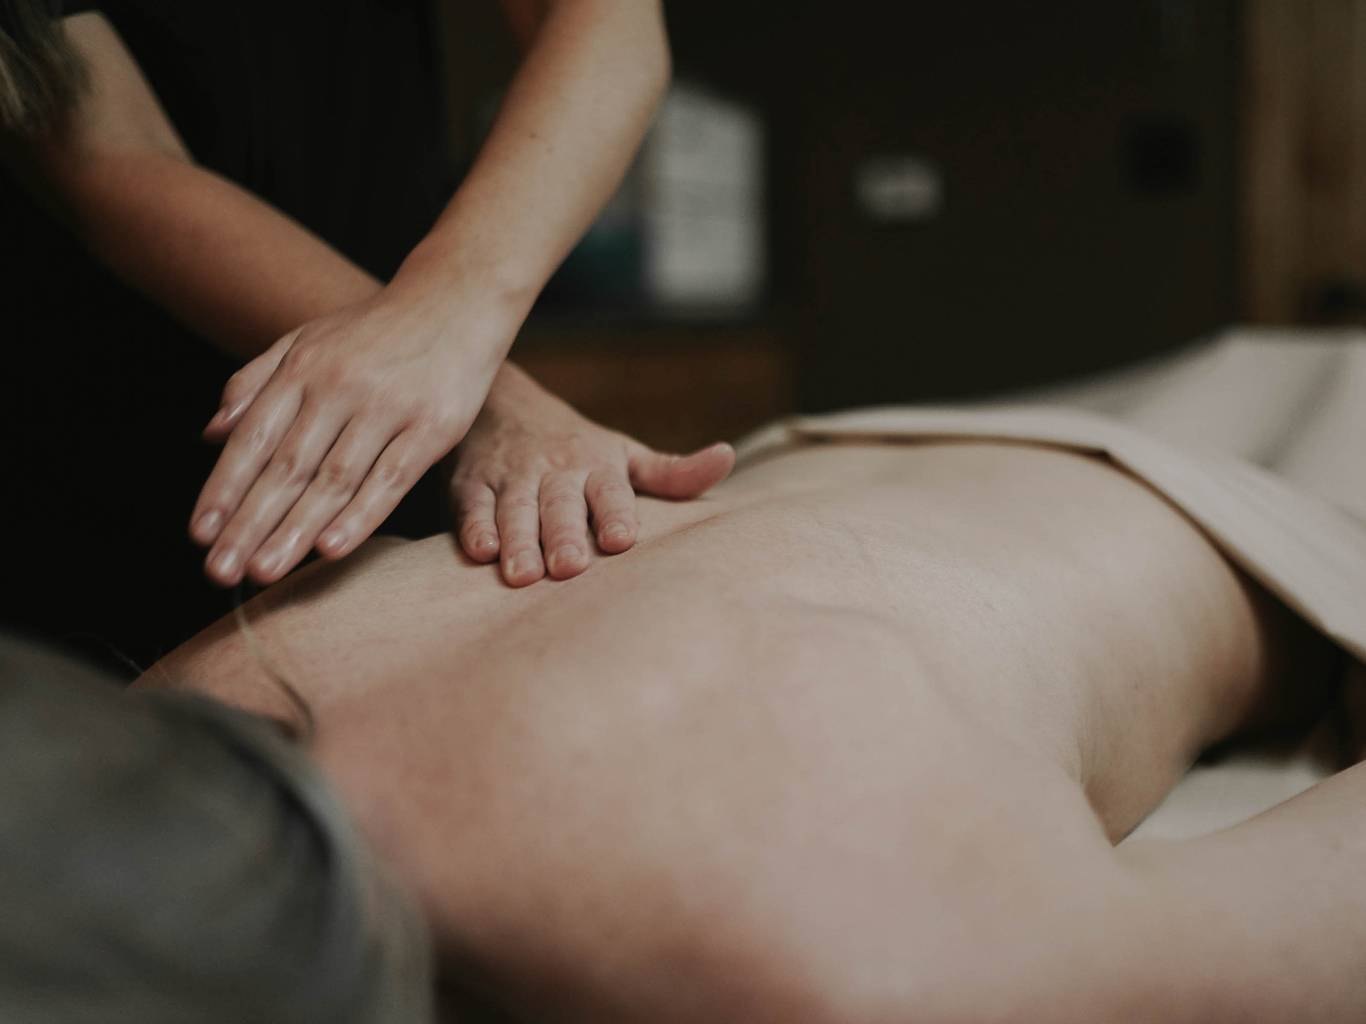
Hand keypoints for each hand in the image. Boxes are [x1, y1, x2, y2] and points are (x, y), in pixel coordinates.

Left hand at [189, 292, 508, 586]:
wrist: (457, 297)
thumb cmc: (377, 329)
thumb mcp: (308, 340)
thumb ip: (256, 383)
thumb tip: (210, 433)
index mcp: (303, 369)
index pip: (253, 438)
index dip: (224, 488)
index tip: (199, 534)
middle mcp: (340, 387)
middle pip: (287, 467)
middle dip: (249, 523)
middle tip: (220, 571)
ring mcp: (387, 407)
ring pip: (333, 479)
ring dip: (295, 529)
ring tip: (264, 571)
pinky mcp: (433, 426)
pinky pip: (391, 478)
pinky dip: (361, 515)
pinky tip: (332, 548)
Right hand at [451, 367, 734, 585]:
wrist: (501, 401)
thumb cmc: (575, 444)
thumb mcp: (624, 454)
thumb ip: (671, 472)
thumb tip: (726, 459)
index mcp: (597, 465)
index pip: (610, 491)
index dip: (614, 513)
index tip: (621, 539)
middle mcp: (555, 471)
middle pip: (560, 504)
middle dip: (563, 534)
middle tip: (569, 567)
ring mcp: (512, 477)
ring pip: (514, 509)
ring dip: (518, 539)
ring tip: (522, 574)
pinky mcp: (472, 484)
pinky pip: (472, 505)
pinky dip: (474, 526)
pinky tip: (480, 551)